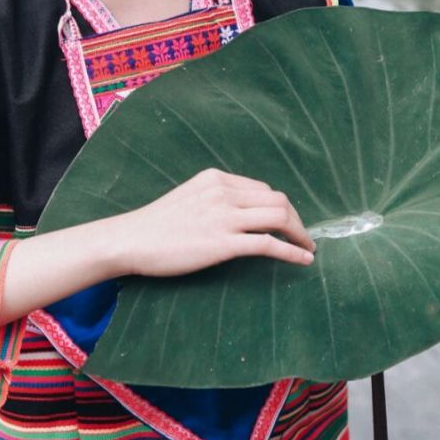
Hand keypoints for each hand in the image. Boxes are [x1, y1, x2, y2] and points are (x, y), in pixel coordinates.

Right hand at [116, 168, 315, 276]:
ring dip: (299, 234)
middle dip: (295, 219)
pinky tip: (304, 260)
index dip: (281, 207)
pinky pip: (269, 244)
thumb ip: (215, 198)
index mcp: (216, 179)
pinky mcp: (223, 243)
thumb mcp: (189, 196)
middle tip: (302, 237)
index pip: (262, 188)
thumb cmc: (155, 223)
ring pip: (278, 217)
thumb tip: (240, 212)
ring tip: (307, 248)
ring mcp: (225, 217)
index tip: (286, 223)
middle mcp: (224, 192)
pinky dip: (292, 252)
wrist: (131, 239)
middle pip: (278, 199)